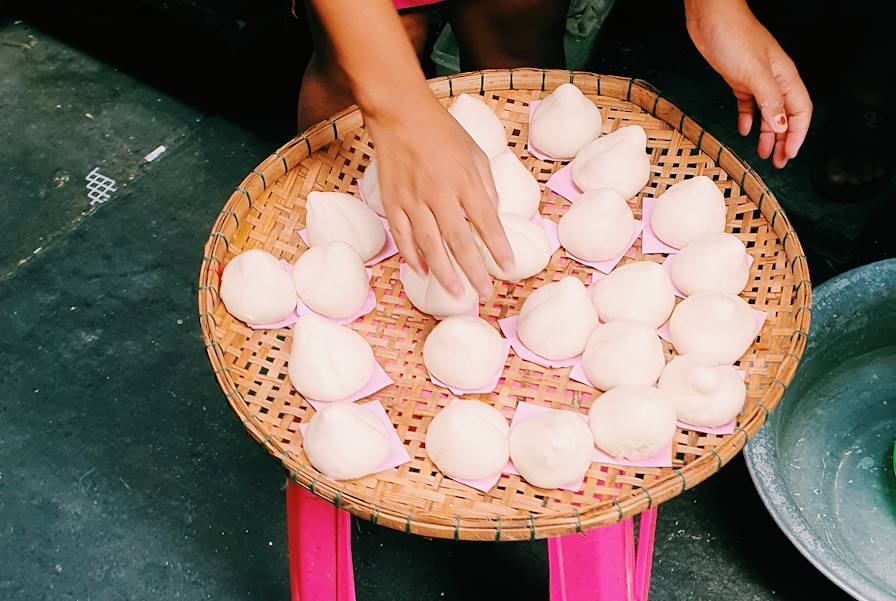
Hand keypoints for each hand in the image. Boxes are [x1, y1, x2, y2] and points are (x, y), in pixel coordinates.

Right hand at [366, 94, 513, 296]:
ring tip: (457, 293)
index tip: (508, 268)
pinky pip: (403, 235)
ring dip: (444, 273)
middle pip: (459, 241)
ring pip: (430, 245)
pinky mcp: (393, 201)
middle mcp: (440, 193)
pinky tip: (423, 272)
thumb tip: (493, 217)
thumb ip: (486, 186)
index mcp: (465, 180)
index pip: (486, 222)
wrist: (400, 114)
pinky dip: (413, 256)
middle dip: (474, 271)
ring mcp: (413, 199)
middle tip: (484, 293)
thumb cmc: (442, 132)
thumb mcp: (475, 153)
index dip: (498, 248)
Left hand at [685, 0, 811, 167]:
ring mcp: (756, 80)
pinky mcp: (738, 79)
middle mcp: (774, 80)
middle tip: (778, 162)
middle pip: (785, 117)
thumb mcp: (755, 73)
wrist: (710, 18)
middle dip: (784, 141)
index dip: (798, 135)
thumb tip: (783, 126)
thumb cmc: (734, 37)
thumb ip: (770, 101)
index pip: (800, 113)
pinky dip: (748, 118)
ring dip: (767, 134)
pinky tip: (744, 130)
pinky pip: (748, 104)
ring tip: (763, 153)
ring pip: (767, 114)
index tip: (790, 154)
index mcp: (785, 77)